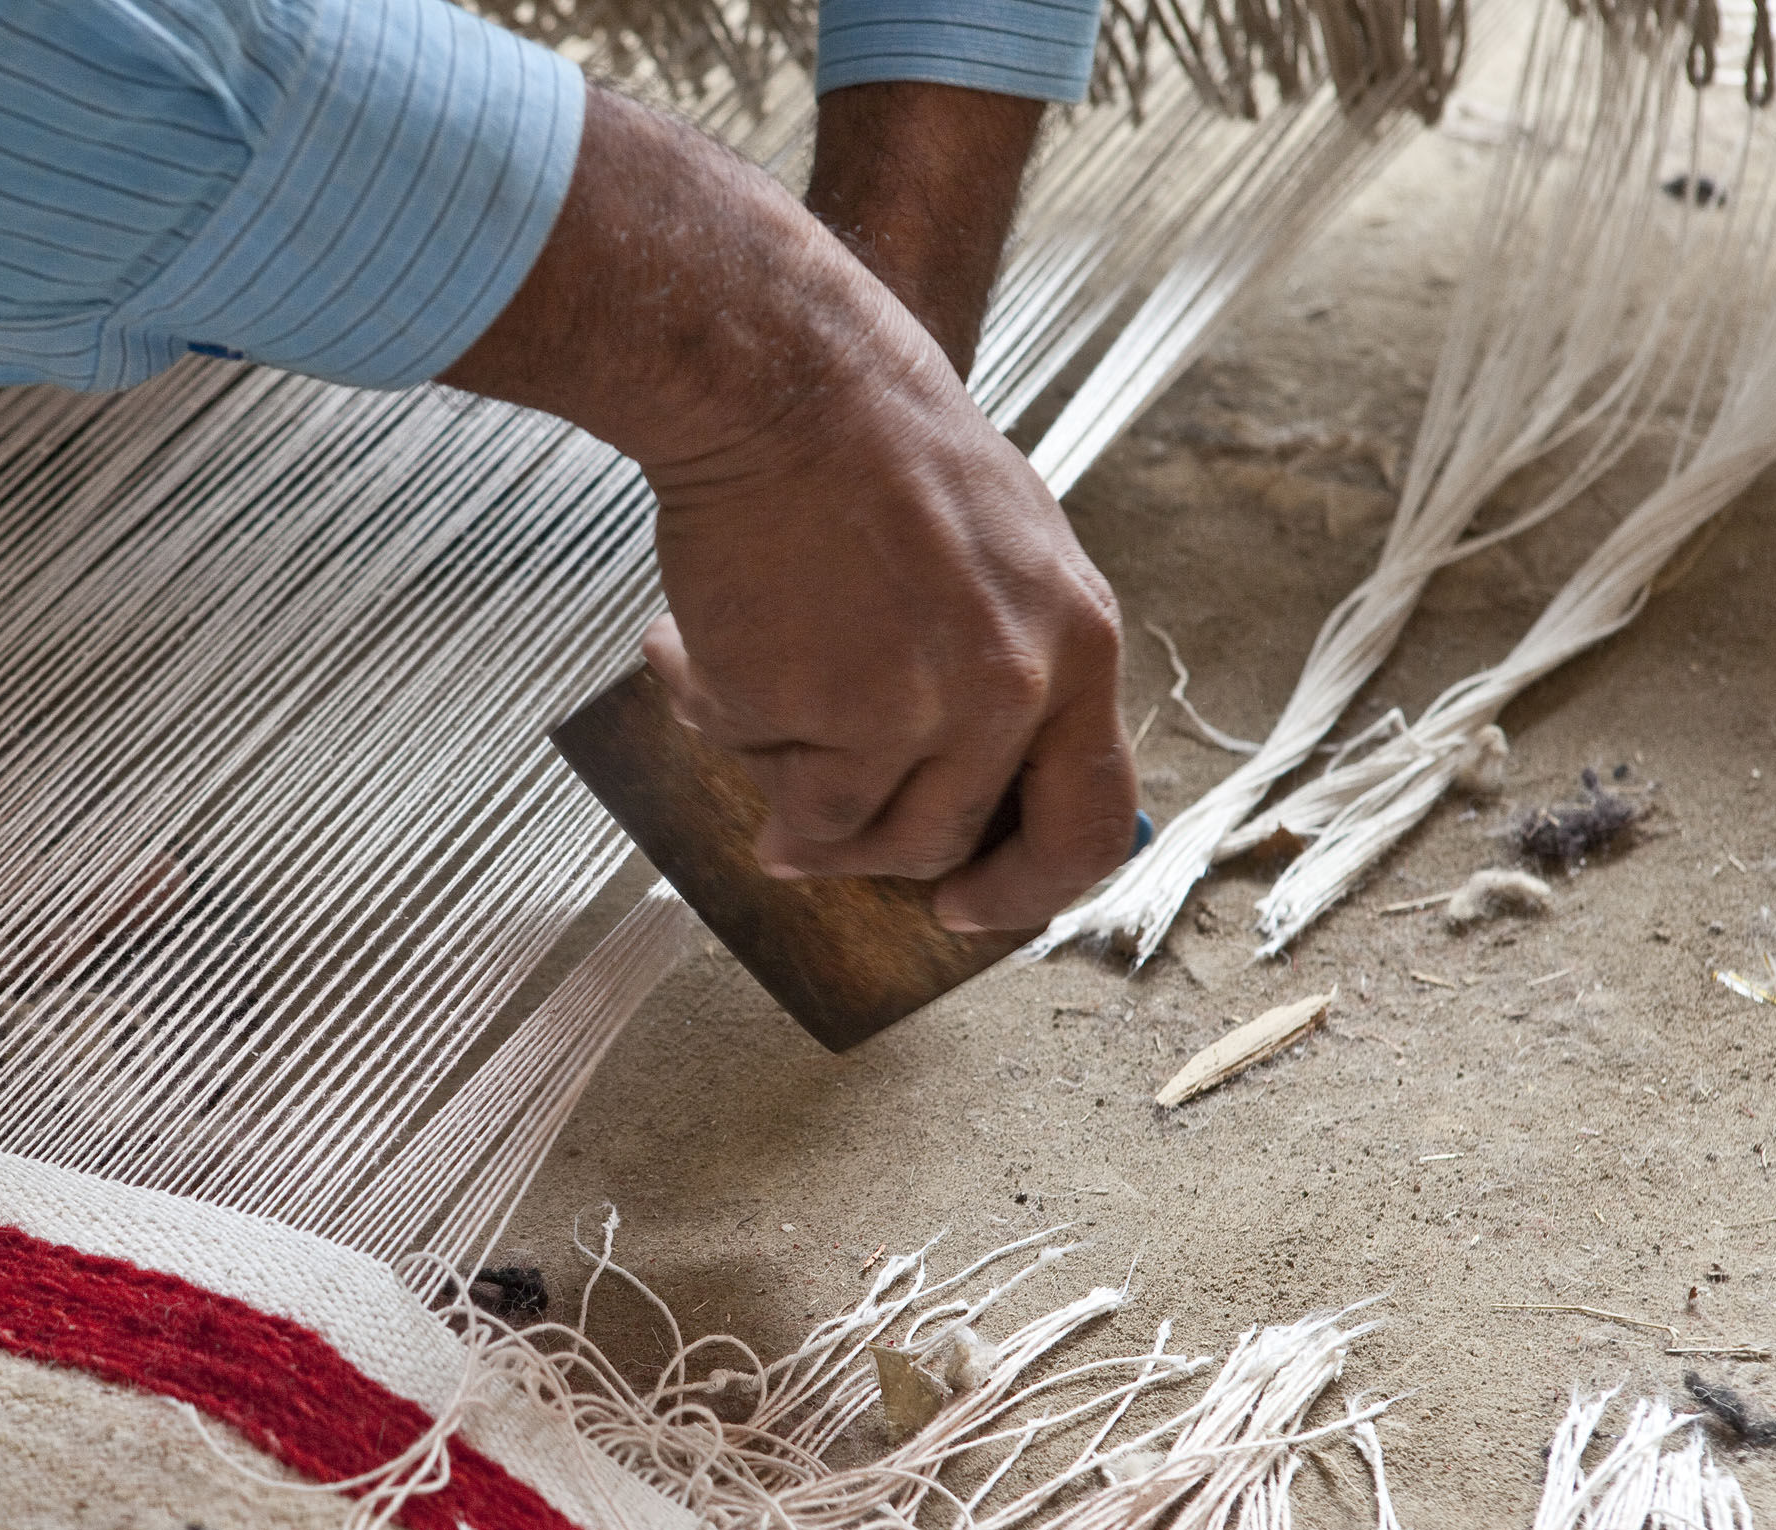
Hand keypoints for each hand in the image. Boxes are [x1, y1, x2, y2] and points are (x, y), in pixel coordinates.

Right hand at [439, 86, 1128, 934]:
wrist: (782, 377)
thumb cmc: (875, 446)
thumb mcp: (1001, 553)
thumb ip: (1004, 670)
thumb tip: (962, 793)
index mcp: (1076, 645)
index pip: (1088, 824)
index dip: (1025, 888)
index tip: (963, 906)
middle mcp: (1014, 689)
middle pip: (945, 843)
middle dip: (865, 849)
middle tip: (802, 834)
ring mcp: (919, 708)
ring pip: (843, 830)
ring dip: (781, 782)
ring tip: (733, 688)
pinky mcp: (821, 712)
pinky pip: (760, 770)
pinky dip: (712, 719)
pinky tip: (687, 647)